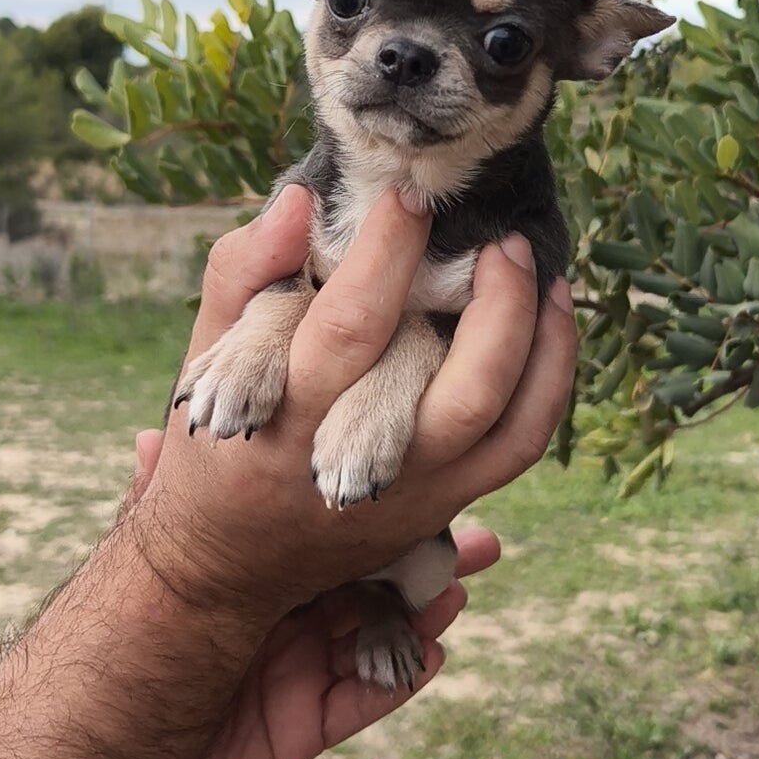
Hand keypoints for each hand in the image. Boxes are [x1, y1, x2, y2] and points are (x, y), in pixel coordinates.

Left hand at [129, 427, 501, 758]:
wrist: (106, 729)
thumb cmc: (127, 631)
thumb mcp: (146, 559)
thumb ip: (154, 503)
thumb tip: (140, 437)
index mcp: (267, 566)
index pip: (336, 529)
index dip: (383, 506)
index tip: (427, 471)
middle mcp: (294, 612)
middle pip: (378, 580)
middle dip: (428, 560)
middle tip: (482, 541)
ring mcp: (304, 669)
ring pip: (383, 637)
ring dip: (425, 618)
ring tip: (456, 596)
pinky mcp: (306, 725)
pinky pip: (366, 700)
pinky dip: (401, 679)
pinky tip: (431, 655)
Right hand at [130, 183, 576, 625]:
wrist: (231, 561)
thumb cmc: (220, 435)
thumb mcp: (207, 352)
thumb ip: (243, 271)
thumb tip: (300, 201)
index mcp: (287, 415)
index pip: (348, 328)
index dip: (386, 256)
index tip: (410, 197)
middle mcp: (357, 462)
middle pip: (444, 388)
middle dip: (489, 305)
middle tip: (500, 240)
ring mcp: (415, 490)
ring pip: (499, 420)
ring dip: (533, 338)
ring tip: (539, 269)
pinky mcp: (450, 500)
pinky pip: (521, 440)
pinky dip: (550, 377)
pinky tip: (551, 317)